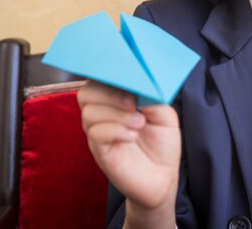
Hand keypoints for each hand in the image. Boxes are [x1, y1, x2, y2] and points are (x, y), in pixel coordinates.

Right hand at [77, 80, 180, 210]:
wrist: (163, 177)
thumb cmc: (162, 143)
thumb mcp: (165, 114)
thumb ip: (152, 96)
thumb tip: (141, 84)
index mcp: (116, 99)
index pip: (99, 78)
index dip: (109, 73)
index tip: (129, 77)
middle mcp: (103, 113)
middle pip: (86, 92)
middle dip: (110, 93)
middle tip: (133, 103)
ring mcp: (99, 133)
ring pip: (89, 112)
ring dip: (116, 114)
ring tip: (139, 123)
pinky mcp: (100, 151)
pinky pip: (95, 133)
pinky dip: (115, 130)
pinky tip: (132, 136)